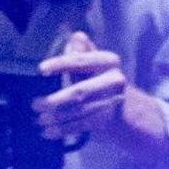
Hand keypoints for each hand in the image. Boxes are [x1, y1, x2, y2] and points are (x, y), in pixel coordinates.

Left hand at [35, 31, 167, 165]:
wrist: (134, 110)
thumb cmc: (104, 80)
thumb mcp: (97, 63)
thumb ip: (83, 52)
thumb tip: (75, 35)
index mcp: (108, 62)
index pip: (81, 61)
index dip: (61, 64)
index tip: (41, 69)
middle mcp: (114, 80)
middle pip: (80, 92)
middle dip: (55, 101)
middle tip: (35, 104)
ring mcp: (113, 102)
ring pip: (80, 111)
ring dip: (57, 118)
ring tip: (39, 119)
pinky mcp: (110, 120)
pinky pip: (83, 125)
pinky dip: (63, 130)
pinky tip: (48, 132)